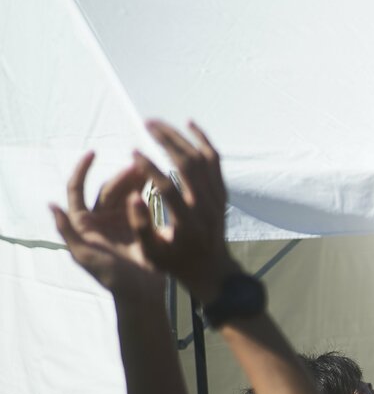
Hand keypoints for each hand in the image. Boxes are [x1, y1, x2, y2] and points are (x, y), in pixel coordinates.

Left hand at [50, 153, 161, 295]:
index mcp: (84, 224)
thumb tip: (51, 205)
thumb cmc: (112, 277)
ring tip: (150, 168)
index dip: (81, 170)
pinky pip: (142, 200)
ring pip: (126, 191)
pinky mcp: (140, 224)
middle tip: (139, 166)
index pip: (77, 190)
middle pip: (107, 188)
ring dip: (136, 178)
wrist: (142, 293)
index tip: (93, 153)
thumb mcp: (86, 256)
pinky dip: (148, 188)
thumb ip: (68, 232)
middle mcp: (100, 219)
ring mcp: (121, 221)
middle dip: (121, 174)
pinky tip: (157, 180)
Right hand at [126, 121, 238, 299]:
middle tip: (145, 124)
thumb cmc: (175, 262)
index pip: (169, 188)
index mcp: (188, 222)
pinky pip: (215, 161)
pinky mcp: (221, 191)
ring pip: (202, 158)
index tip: (134, 151)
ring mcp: (217, 197)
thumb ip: (141, 226)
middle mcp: (206, 206)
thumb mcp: (152, 253)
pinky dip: (203, 141)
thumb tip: (132, 197)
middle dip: (166, 141)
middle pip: (188, 165)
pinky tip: (189, 125)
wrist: (212, 269)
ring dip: (180, 137)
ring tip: (157, 124)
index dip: (150, 169)